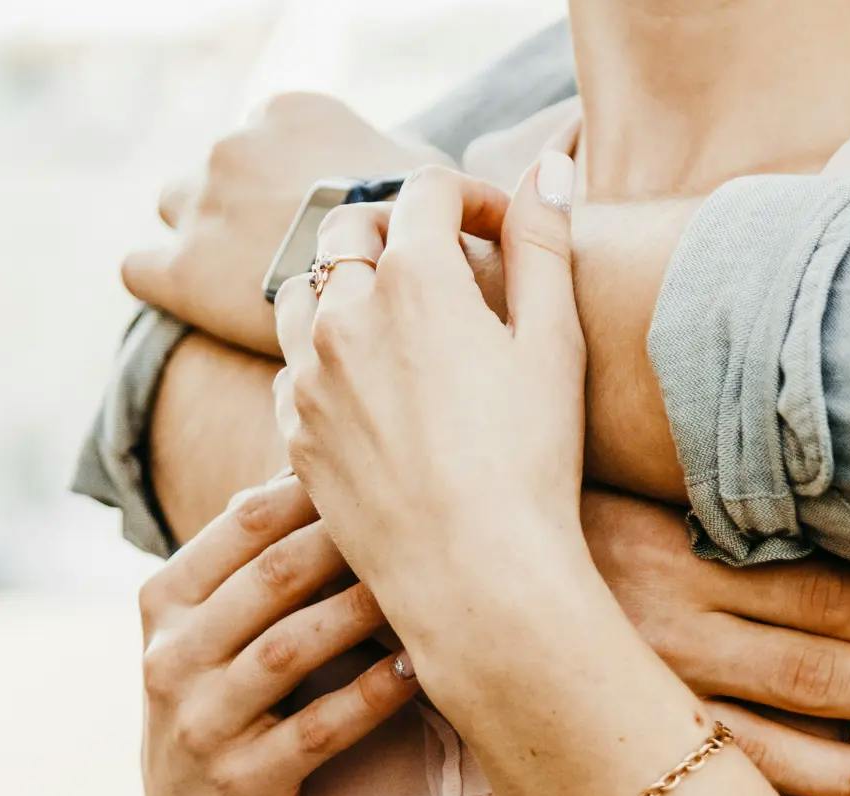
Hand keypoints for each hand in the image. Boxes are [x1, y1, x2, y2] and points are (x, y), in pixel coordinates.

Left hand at [122, 92, 455, 355]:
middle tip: (331, 262)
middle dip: (282, 206)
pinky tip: (221, 305)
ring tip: (273, 282)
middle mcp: (243, 147)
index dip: (353, 185)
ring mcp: (205, 210)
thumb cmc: (455, 283)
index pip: (312, 136)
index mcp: (300, 113)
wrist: (405, 361)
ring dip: (223, 236)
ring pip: (189, 209)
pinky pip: (144, 268)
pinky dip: (174, 281)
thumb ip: (468, 180)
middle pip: (247, 169)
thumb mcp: (476, 226)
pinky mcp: (182, 279)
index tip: (382, 228)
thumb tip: (534, 168)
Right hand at [138, 472, 420, 795]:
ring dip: (364, 611)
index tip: (395, 465)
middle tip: (430, 510)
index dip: (320, 488)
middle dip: (351, 540)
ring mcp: (201, 723)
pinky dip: (372, 696)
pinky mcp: (243, 781)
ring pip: (291, 649)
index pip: (244, 522)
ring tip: (435, 584)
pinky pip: (317, 730)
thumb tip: (311, 459)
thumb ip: (249, 558)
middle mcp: (171, 657)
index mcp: (165, 603)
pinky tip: (420, 668)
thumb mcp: (209, 631)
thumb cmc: (225, 707)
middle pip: (273, 577)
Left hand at [272, 163, 569, 639]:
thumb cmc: (532, 461)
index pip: (427, 190)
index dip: (470, 195)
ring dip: (346, 284)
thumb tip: (549, 166)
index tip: (501, 227)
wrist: (476, 575)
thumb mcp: (555, 342)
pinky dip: (327, 355)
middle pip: (350, 227)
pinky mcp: (296, 433)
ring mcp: (310, 374)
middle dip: (398, 229)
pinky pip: (294, 367)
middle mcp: (345, 313)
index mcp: (415, 277)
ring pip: (306, 292)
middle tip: (448, 263)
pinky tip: (372, 387)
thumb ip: (544, 244)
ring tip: (397, 318)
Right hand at [583, 490, 849, 795]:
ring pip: (769, 732)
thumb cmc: (573, 501)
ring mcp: (638, 683)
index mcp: (692, 541)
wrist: (448, 546)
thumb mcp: (654, 481)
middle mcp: (670, 615)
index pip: (829, 585)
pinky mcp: (611, 730)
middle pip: (820, 660)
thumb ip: (743, 502)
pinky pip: (700, 775)